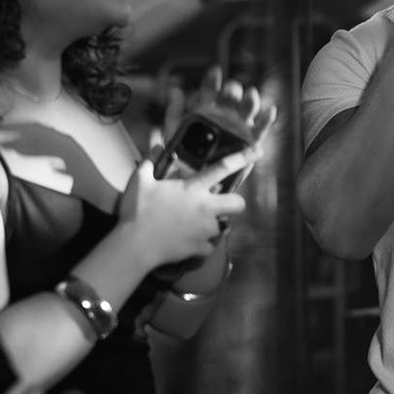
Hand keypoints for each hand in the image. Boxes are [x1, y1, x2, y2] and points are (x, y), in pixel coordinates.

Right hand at [118, 152, 248, 267]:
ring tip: (197, 224)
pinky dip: (203, 244)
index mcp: (193, 189)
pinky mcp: (201, 248)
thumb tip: (157, 145)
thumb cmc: (137, 211)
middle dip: (235, 203)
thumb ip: (151, 160)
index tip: (258, 151)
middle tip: (220, 204)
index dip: (243, 158)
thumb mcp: (140, 180)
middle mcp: (206, 208)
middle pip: (239, 204)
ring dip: (214, 224)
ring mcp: (206, 230)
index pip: (222, 168)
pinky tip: (190, 240)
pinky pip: (210, 245)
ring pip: (223, 226)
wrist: (134, 245)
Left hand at [154, 66, 274, 188]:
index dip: (213, 80)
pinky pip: (261, 129)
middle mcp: (225, 115)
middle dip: (233, 91)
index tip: (215, 72)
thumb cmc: (181, 157)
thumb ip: (174, 113)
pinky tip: (270, 110)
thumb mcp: (173, 133)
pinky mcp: (250, 142)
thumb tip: (175, 92)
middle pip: (232, 97)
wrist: (193, 181)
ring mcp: (238, 127)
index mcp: (207, 110)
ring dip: (251, 100)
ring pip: (248, 109)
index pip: (211, 90)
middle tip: (231, 91)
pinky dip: (268, 119)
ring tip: (250, 95)